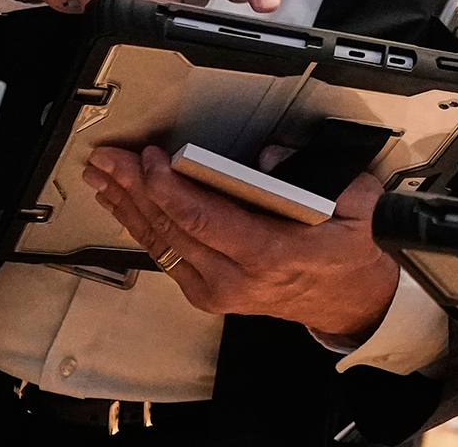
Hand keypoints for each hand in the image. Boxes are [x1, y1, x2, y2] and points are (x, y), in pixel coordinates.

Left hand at [84, 145, 397, 336]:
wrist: (344, 303)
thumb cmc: (344, 255)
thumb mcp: (354, 207)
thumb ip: (327, 175)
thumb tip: (273, 154)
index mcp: (269, 253)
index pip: (203, 219)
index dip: (169, 187)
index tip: (150, 159)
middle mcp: (235, 277)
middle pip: (170, 227)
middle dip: (133, 188)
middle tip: (108, 159)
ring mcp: (216, 289)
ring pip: (159, 243)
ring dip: (126, 205)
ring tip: (102, 176)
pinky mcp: (206, 293)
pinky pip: (164, 255)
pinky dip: (138, 226)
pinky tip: (122, 205)